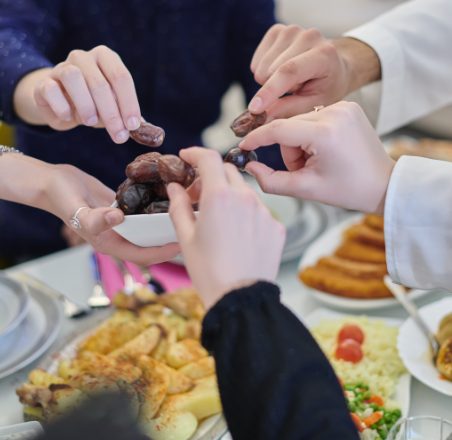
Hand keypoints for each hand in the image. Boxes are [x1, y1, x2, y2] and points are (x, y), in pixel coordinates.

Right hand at [0, 154, 179, 264]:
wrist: (51, 181)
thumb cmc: (61, 197)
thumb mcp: (76, 208)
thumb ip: (94, 218)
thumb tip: (117, 218)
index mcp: (110, 243)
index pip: (143, 255)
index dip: (163, 253)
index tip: (184, 243)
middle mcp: (118, 235)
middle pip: (151, 243)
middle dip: (171, 237)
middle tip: (194, 225)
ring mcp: (121, 221)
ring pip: (149, 227)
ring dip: (166, 221)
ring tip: (189, 210)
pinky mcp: (123, 206)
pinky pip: (143, 209)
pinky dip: (156, 205)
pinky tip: (172, 193)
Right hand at [13, 46, 140, 143]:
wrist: (59, 104)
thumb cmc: (93, 104)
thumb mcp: (114, 108)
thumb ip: (130, 118)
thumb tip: (153, 133)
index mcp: (105, 58)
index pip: (120, 77)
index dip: (128, 102)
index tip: (132, 126)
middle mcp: (83, 57)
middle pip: (100, 82)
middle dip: (111, 113)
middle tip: (118, 136)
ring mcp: (61, 67)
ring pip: (73, 78)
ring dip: (86, 105)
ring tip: (91, 122)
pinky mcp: (44, 83)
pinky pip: (51, 89)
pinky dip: (62, 106)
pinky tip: (68, 118)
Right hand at [167, 147, 285, 308]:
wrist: (241, 298)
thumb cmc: (210, 271)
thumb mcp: (186, 237)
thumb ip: (179, 206)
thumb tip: (175, 187)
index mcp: (219, 196)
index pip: (208, 158)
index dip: (195, 153)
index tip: (187, 157)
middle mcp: (245, 198)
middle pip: (227, 172)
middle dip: (210, 177)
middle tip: (196, 195)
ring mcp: (264, 212)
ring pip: (245, 191)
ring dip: (230, 196)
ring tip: (217, 219)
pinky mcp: (277, 226)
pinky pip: (259, 211)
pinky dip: (246, 214)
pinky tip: (236, 235)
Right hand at [239, 101, 394, 214]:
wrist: (384, 183)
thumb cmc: (349, 189)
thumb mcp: (306, 189)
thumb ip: (271, 180)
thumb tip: (249, 166)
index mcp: (326, 133)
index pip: (278, 129)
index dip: (257, 138)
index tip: (243, 146)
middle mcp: (336, 112)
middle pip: (289, 126)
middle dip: (289, 150)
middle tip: (303, 170)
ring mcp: (344, 106)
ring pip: (300, 120)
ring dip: (300, 141)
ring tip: (317, 161)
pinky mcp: (349, 105)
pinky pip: (316, 116)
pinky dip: (313, 133)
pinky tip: (326, 150)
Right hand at [248, 25, 380, 118]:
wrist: (333, 65)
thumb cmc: (327, 86)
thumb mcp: (317, 104)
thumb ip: (292, 108)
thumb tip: (264, 115)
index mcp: (323, 54)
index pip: (289, 71)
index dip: (269, 90)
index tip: (254, 108)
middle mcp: (307, 36)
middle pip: (270, 70)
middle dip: (276, 88)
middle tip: (297, 88)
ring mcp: (291, 30)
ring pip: (260, 66)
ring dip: (271, 80)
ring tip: (292, 79)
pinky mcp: (277, 30)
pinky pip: (257, 60)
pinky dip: (264, 70)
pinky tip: (282, 70)